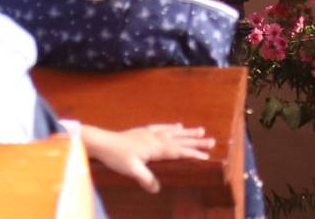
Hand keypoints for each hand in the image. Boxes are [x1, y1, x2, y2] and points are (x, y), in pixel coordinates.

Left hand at [79, 123, 214, 192]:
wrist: (102, 142)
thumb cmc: (116, 156)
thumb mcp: (131, 170)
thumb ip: (146, 178)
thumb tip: (158, 189)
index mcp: (155, 148)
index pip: (178, 151)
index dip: (192, 153)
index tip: (207, 156)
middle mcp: (155, 138)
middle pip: (179, 139)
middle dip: (196, 141)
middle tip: (212, 140)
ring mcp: (149, 134)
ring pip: (173, 132)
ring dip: (187, 132)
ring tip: (200, 129)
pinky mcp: (142, 132)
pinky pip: (161, 128)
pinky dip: (171, 127)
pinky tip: (176, 125)